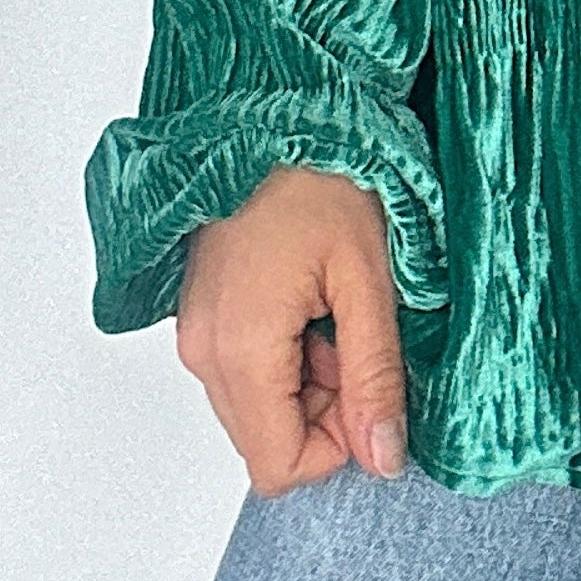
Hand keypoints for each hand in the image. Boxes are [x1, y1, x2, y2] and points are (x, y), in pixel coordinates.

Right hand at [177, 164, 408, 493]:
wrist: (274, 113)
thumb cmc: (323, 178)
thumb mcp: (369, 279)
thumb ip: (375, 376)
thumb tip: (384, 457)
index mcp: (240, 349)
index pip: (279, 466)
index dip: (339, 445)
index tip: (372, 386)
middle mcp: (203, 351)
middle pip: (268, 441)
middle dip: (327, 410)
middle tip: (360, 334)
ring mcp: (196, 332)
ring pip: (259, 408)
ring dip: (310, 380)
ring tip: (338, 306)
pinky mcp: (202, 314)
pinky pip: (245, 371)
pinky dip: (287, 355)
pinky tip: (313, 299)